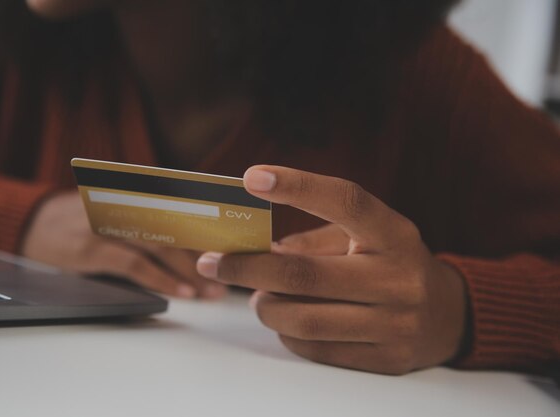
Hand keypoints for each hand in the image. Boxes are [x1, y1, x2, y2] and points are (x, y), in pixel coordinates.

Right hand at [21, 191, 225, 298]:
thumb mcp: (118, 208)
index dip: (213, 223)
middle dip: (208, 251)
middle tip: (234, 272)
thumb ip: (152, 217)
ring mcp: (107, 224)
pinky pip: (134, 264)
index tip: (240, 241)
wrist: (28, 223)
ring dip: (192, 270)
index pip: (183, 204)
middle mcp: (124, 201)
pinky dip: (161, 278)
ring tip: (215, 291)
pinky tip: (183, 292)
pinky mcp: (90, 248)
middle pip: (178, 226)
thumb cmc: (84, 219)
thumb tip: (201, 242)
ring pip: (162, 245)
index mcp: (136, 190)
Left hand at [197, 166, 466, 373]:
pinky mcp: (385, 359)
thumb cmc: (391, 263)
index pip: (346, 201)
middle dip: (247, 268)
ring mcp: (394, 324)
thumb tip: (259, 249)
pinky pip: (316, 349)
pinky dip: (288, 332)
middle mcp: (398, 278)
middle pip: (304, 275)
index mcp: (394, 234)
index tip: (253, 178)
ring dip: (265, 306)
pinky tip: (287, 319)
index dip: (299, 187)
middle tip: (214, 262)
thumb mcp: (368, 236)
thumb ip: (317, 238)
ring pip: (303, 319)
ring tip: (257, 295)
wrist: (447, 316)